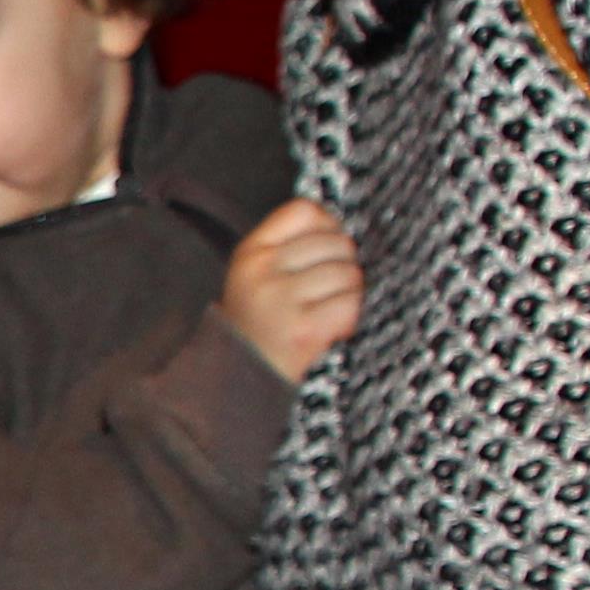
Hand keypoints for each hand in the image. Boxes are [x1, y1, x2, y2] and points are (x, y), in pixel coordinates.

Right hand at [221, 196, 363, 383]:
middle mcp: (262, 270)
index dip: (327, 225)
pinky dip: (349, 319)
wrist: (240, 379)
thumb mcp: (256, 276)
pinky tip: (332, 329)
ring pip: (348, 273)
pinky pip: (349, 304)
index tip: (329, 249)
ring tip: (329, 311)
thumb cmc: (258, 325)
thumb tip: (339, 229)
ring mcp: (281, 299)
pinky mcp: (303, 328)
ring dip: (350, 295)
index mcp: (251, 252)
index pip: (303, 210)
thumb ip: (288, 247)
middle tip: (331, 291)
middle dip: (344, 266)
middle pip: (335, 242)